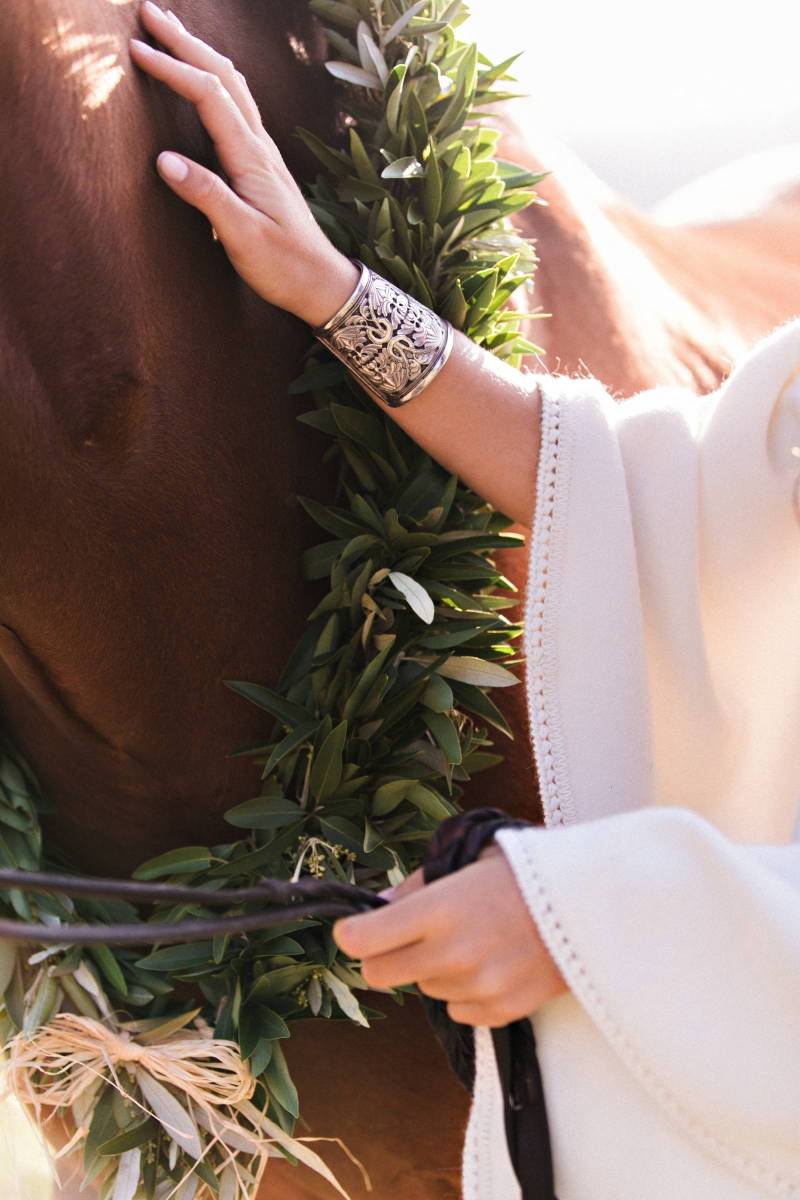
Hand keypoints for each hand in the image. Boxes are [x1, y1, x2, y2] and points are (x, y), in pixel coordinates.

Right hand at [129, 1, 360, 324]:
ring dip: (201, 54)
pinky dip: (215, 80)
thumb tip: (164, 160)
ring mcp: (263, 154)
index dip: (172, 69)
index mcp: (252, 158)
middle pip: (223, 76)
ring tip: (172, 32)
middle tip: (149, 12)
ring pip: (233, 87)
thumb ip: (206, 196)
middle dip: (185, 42)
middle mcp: (260, 147)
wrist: (321, 282)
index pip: (208, 96)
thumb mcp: (243, 237)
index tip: (136, 50)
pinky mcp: (262, 166)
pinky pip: (237, 107)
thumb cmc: (284, 265)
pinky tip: (205, 81)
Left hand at [333, 843, 567, 1027]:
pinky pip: (456, 1010)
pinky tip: (491, 963)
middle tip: (406, 938)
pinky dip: (464, 992)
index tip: (355, 929)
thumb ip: (418, 887)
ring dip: (432, 969)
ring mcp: (476, 987)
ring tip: (471, 940)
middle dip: (383, 957)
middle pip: (379, 975)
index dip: (352, 935)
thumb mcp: (470, 862)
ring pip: (422, 989)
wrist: (594, 907)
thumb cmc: (528, 873)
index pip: (363, 940)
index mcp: (440, 908)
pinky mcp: (499, 1012)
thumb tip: (374, 908)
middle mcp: (452, 952)